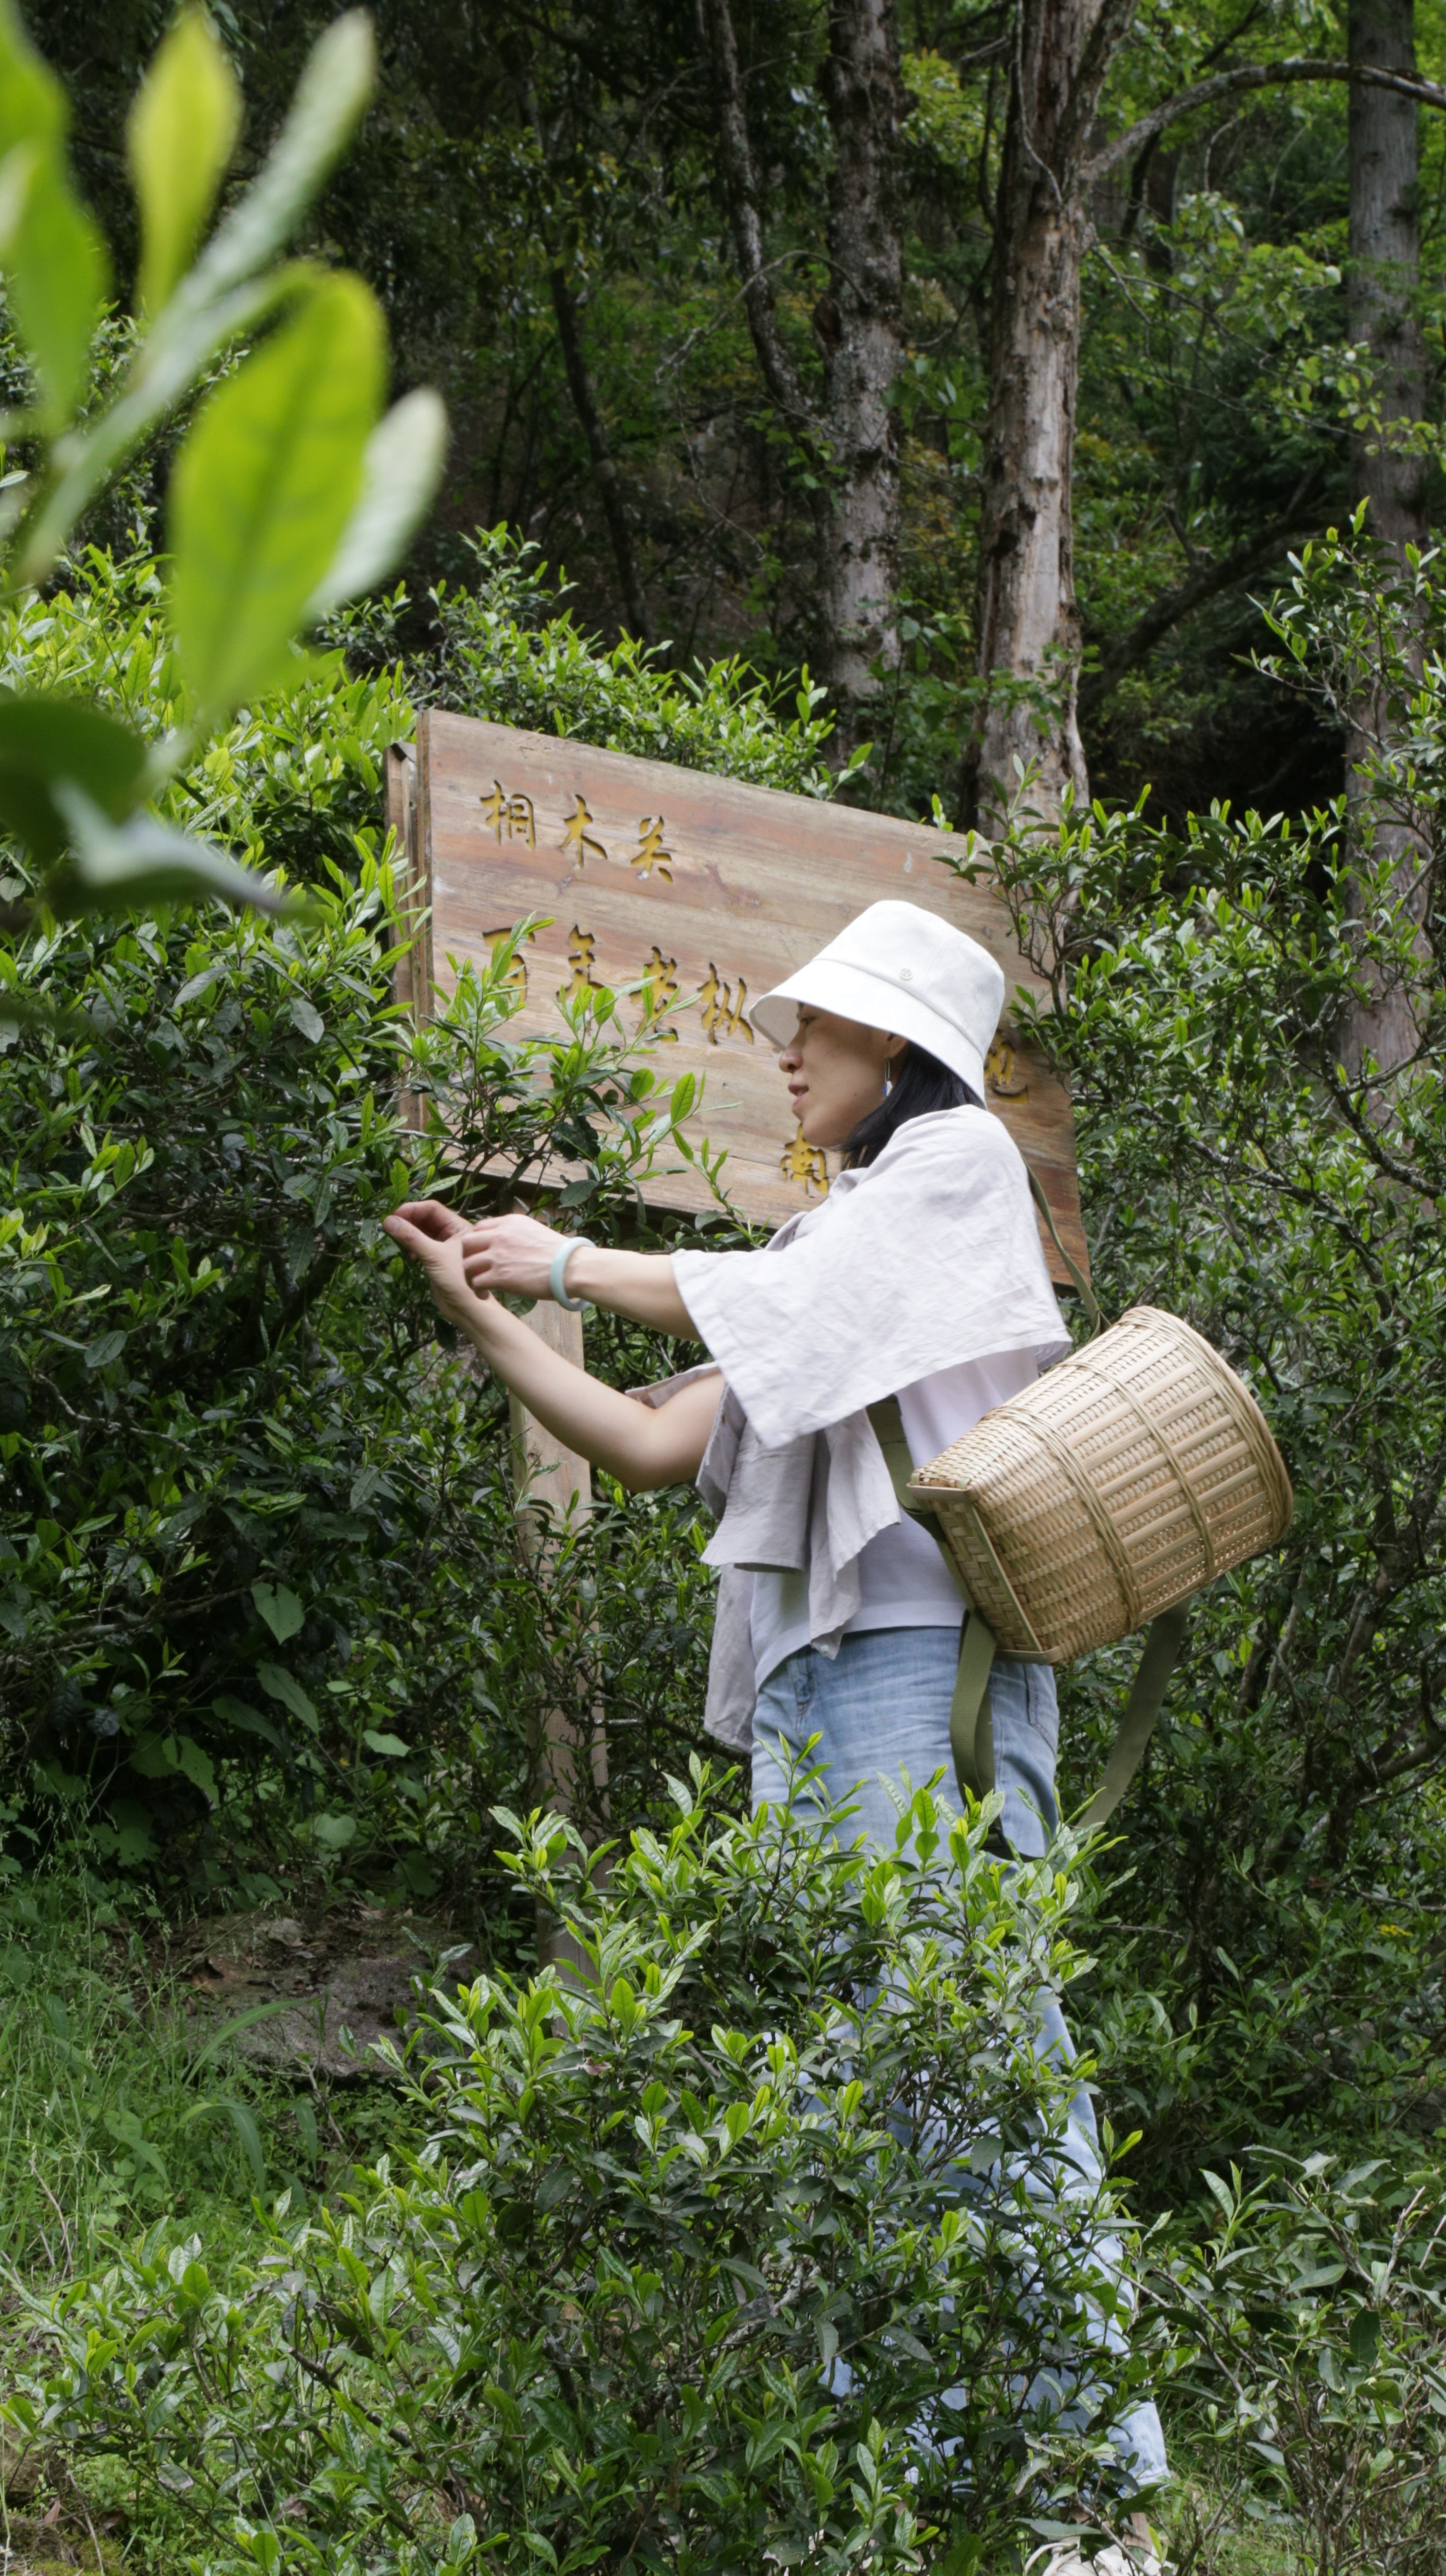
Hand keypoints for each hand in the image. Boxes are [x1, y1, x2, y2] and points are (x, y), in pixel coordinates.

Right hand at [384, 1199, 489, 1332]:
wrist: (467, 1309)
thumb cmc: (458, 1279)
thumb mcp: (434, 1255)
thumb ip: (412, 1237)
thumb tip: (388, 1220)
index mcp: (459, 1227)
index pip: (432, 1209)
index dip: (413, 1209)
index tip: (394, 1215)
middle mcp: (452, 1234)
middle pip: (427, 1219)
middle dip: (409, 1221)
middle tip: (390, 1226)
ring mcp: (444, 1247)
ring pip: (423, 1233)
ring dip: (409, 1234)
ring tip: (396, 1239)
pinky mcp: (437, 1260)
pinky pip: (421, 1247)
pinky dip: (412, 1247)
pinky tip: (408, 1254)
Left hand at [460, 1211, 572, 1301]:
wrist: (571, 1267)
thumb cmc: (560, 1252)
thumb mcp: (535, 1230)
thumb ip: (517, 1232)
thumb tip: (510, 1241)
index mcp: (509, 1222)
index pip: (480, 1227)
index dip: (478, 1241)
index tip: (482, 1252)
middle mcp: (500, 1235)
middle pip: (467, 1243)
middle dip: (468, 1256)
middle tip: (476, 1267)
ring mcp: (498, 1256)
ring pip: (467, 1264)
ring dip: (470, 1275)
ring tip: (479, 1284)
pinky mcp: (500, 1276)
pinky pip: (476, 1282)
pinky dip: (477, 1290)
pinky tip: (485, 1294)